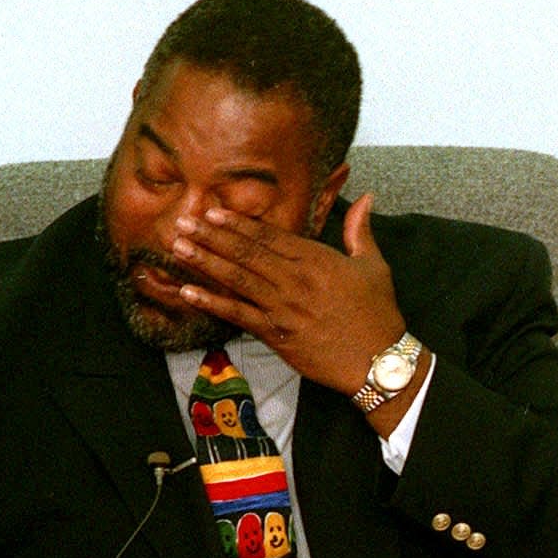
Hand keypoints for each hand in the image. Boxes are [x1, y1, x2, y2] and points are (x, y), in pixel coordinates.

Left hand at [171, 194, 406, 394]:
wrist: (379, 360)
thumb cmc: (377, 313)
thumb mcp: (374, 265)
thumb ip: (360, 230)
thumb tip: (366, 197)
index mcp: (316, 259)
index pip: (269, 236)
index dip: (238, 223)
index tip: (212, 212)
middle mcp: (294, 279)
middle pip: (246, 253)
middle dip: (211, 236)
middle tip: (182, 222)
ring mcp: (282, 307)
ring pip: (236, 279)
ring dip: (204, 262)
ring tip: (178, 247)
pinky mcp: (276, 334)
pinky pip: (237, 315)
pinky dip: (210, 303)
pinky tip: (187, 292)